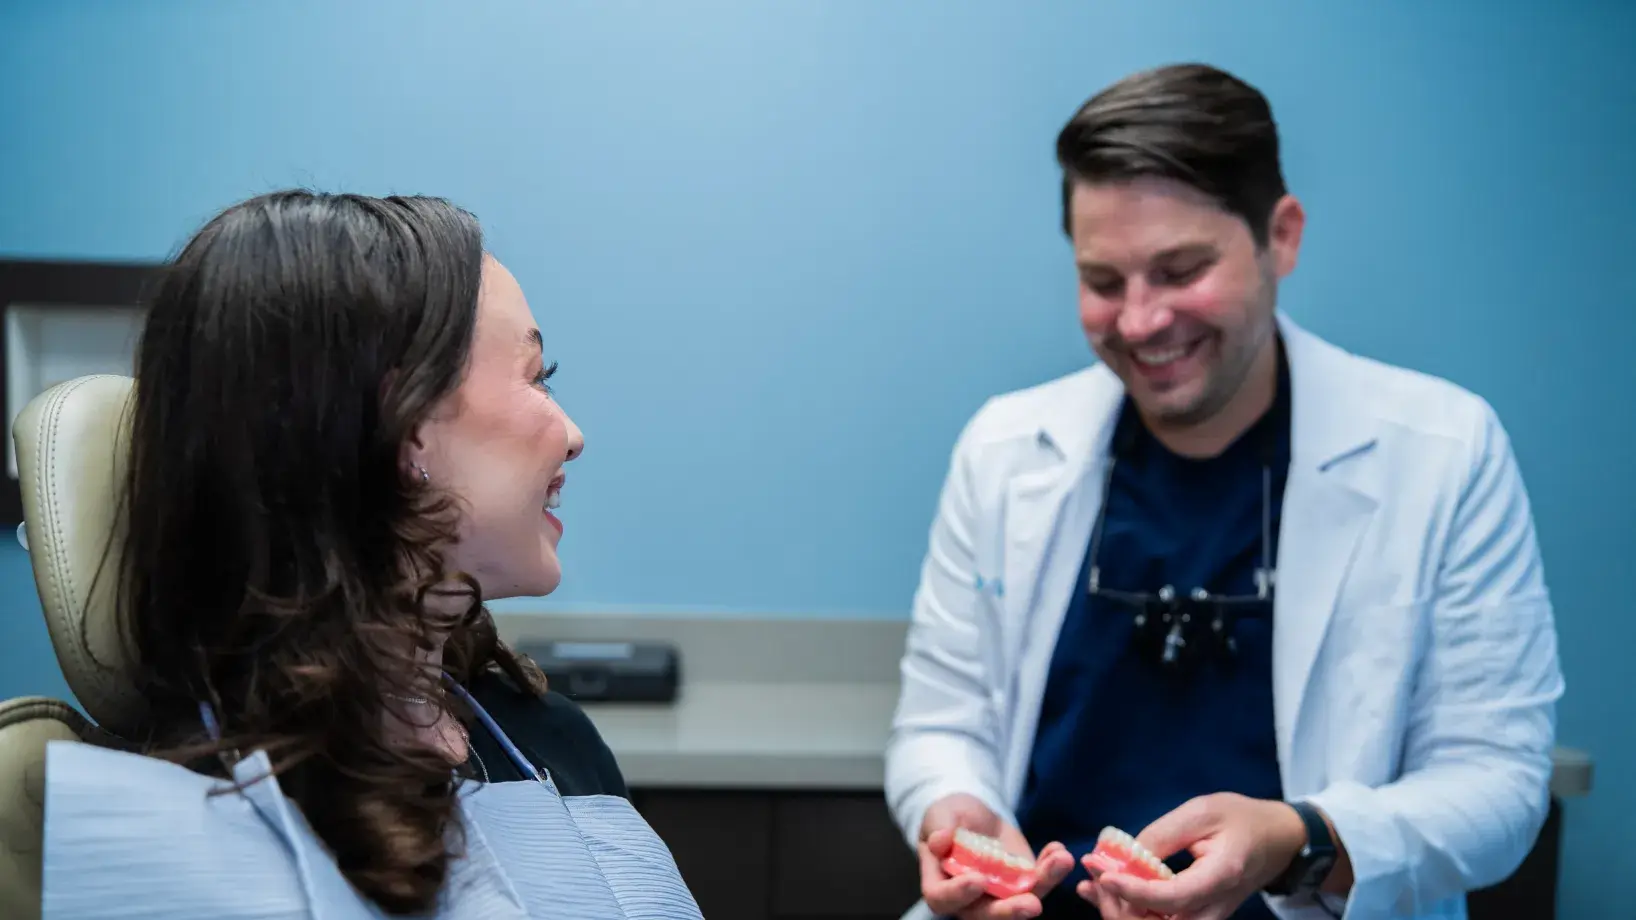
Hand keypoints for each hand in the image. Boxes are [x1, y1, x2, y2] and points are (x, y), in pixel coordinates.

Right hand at [917, 793, 1074, 919]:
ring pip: (1021, 900)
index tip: (978, 879)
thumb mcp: (940, 814)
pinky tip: (1058, 850)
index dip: (958, 894)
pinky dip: (1051, 869)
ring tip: (1060, 861)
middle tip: (1032, 904)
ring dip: (1043, 884)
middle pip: (987, 914)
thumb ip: (940, 827)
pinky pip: (1038, 883)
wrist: (974, 817)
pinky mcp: (1022, 884)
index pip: (942, 898)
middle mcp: (969, 899)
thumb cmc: (949, 818)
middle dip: (1010, 911)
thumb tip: (941, 840)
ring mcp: (999, 894)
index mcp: (940, 884)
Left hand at [1077, 793, 1307, 919]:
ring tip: (1092, 881)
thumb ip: (1163, 834)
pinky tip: (1103, 888)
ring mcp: (1206, 917)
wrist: (1276, 840)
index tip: (1104, 873)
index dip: (1134, 891)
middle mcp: (1214, 907)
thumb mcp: (1202, 812)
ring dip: (1119, 910)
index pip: (1173, 897)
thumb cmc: (1240, 820)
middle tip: (1096, 873)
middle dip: (1120, 906)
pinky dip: (1128, 908)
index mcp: (1221, 876)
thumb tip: (1123, 856)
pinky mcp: (1195, 916)